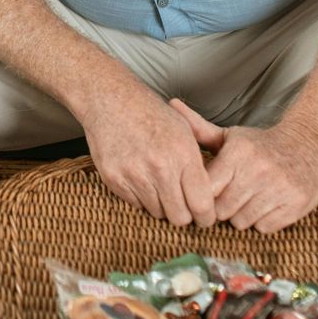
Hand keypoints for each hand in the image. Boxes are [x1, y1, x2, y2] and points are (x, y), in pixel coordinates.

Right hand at [76, 82, 216, 227]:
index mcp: (183, 155)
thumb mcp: (184, 131)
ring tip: (159, 183)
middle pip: (180, 217)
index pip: (202, 205)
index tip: (204, 216)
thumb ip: (196, 166)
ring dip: (162, 205)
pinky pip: (136, 205)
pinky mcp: (114, 179)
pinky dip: (141, 197)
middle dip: (185, 214)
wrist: (110, 100)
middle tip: (183, 205)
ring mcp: (135, 175)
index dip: (206, 216)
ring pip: (157, 213)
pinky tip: (141, 177)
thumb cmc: (151, 114)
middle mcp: (160, 168)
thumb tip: (207, 198)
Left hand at [170, 99, 317, 232]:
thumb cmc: (261, 145)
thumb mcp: (231, 136)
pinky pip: (264, 228)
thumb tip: (171, 104)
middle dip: (221, 208)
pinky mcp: (295, 206)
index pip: (206, 189)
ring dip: (241, 216)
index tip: (208, 192)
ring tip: (249, 200)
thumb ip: (198, 128)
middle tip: (229, 197)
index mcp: (238, 153)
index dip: (203, 195)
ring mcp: (279, 189)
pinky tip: (266, 205)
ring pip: (241, 222)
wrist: (310, 145)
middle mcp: (259, 171)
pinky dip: (262, 222)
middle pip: (221, 210)